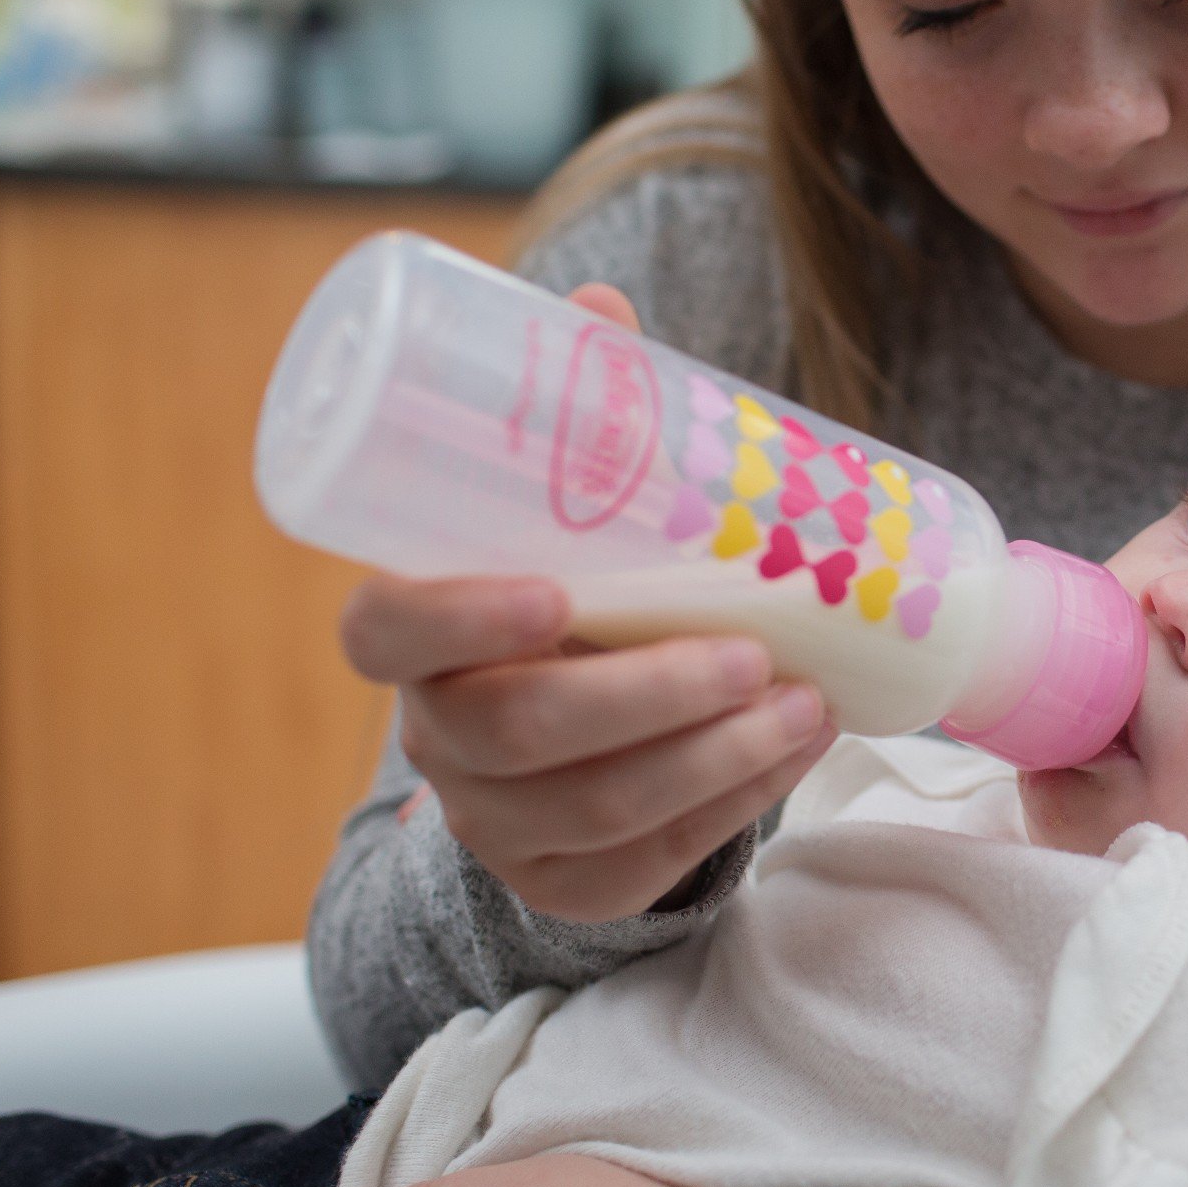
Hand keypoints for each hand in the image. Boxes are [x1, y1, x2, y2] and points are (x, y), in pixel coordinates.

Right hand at [338, 284, 837, 921]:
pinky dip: (733, 804)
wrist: (575, 739)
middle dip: (647, 694)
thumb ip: (577, 419)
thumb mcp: (564, 517)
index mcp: (413, 638)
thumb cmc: (573, 597)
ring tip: (805, 703)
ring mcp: (498, 823)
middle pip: (519, 730)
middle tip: (749, 652)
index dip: (454, 618)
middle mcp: (440, 738)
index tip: (553, 593)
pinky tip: (794, 750)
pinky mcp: (569, 882)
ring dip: (715, 757)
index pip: (382, 634)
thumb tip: (601, 305)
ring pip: (598, 806)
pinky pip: (649, 859)